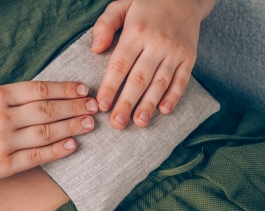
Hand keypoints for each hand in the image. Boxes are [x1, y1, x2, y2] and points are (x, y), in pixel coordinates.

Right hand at [0, 81, 97, 185]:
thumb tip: (42, 93)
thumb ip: (7, 94)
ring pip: (47, 132)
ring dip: (72, 127)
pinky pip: (37, 157)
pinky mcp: (3, 167)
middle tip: (95, 106)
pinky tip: (73, 145)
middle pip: (47, 110)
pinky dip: (58, 151)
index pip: (38, 90)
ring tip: (90, 123)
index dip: (64, 89)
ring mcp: (2, 143)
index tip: (82, 89)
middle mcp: (0, 118)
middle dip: (75, 106)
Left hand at [92, 0, 214, 128]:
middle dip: (127, 103)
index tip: (102, 106)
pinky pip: (182, 80)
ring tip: (139, 123)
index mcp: (136, 32)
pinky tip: (164, 111)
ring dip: (149, 105)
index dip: (110, 87)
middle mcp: (156, 43)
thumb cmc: (147, 4)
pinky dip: (174, 97)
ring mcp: (175, 51)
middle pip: (139, 79)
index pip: (120, 64)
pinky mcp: (189, 57)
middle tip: (117, 124)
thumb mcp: (122, 5)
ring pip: (160, 83)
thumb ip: (105, 25)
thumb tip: (96, 49)